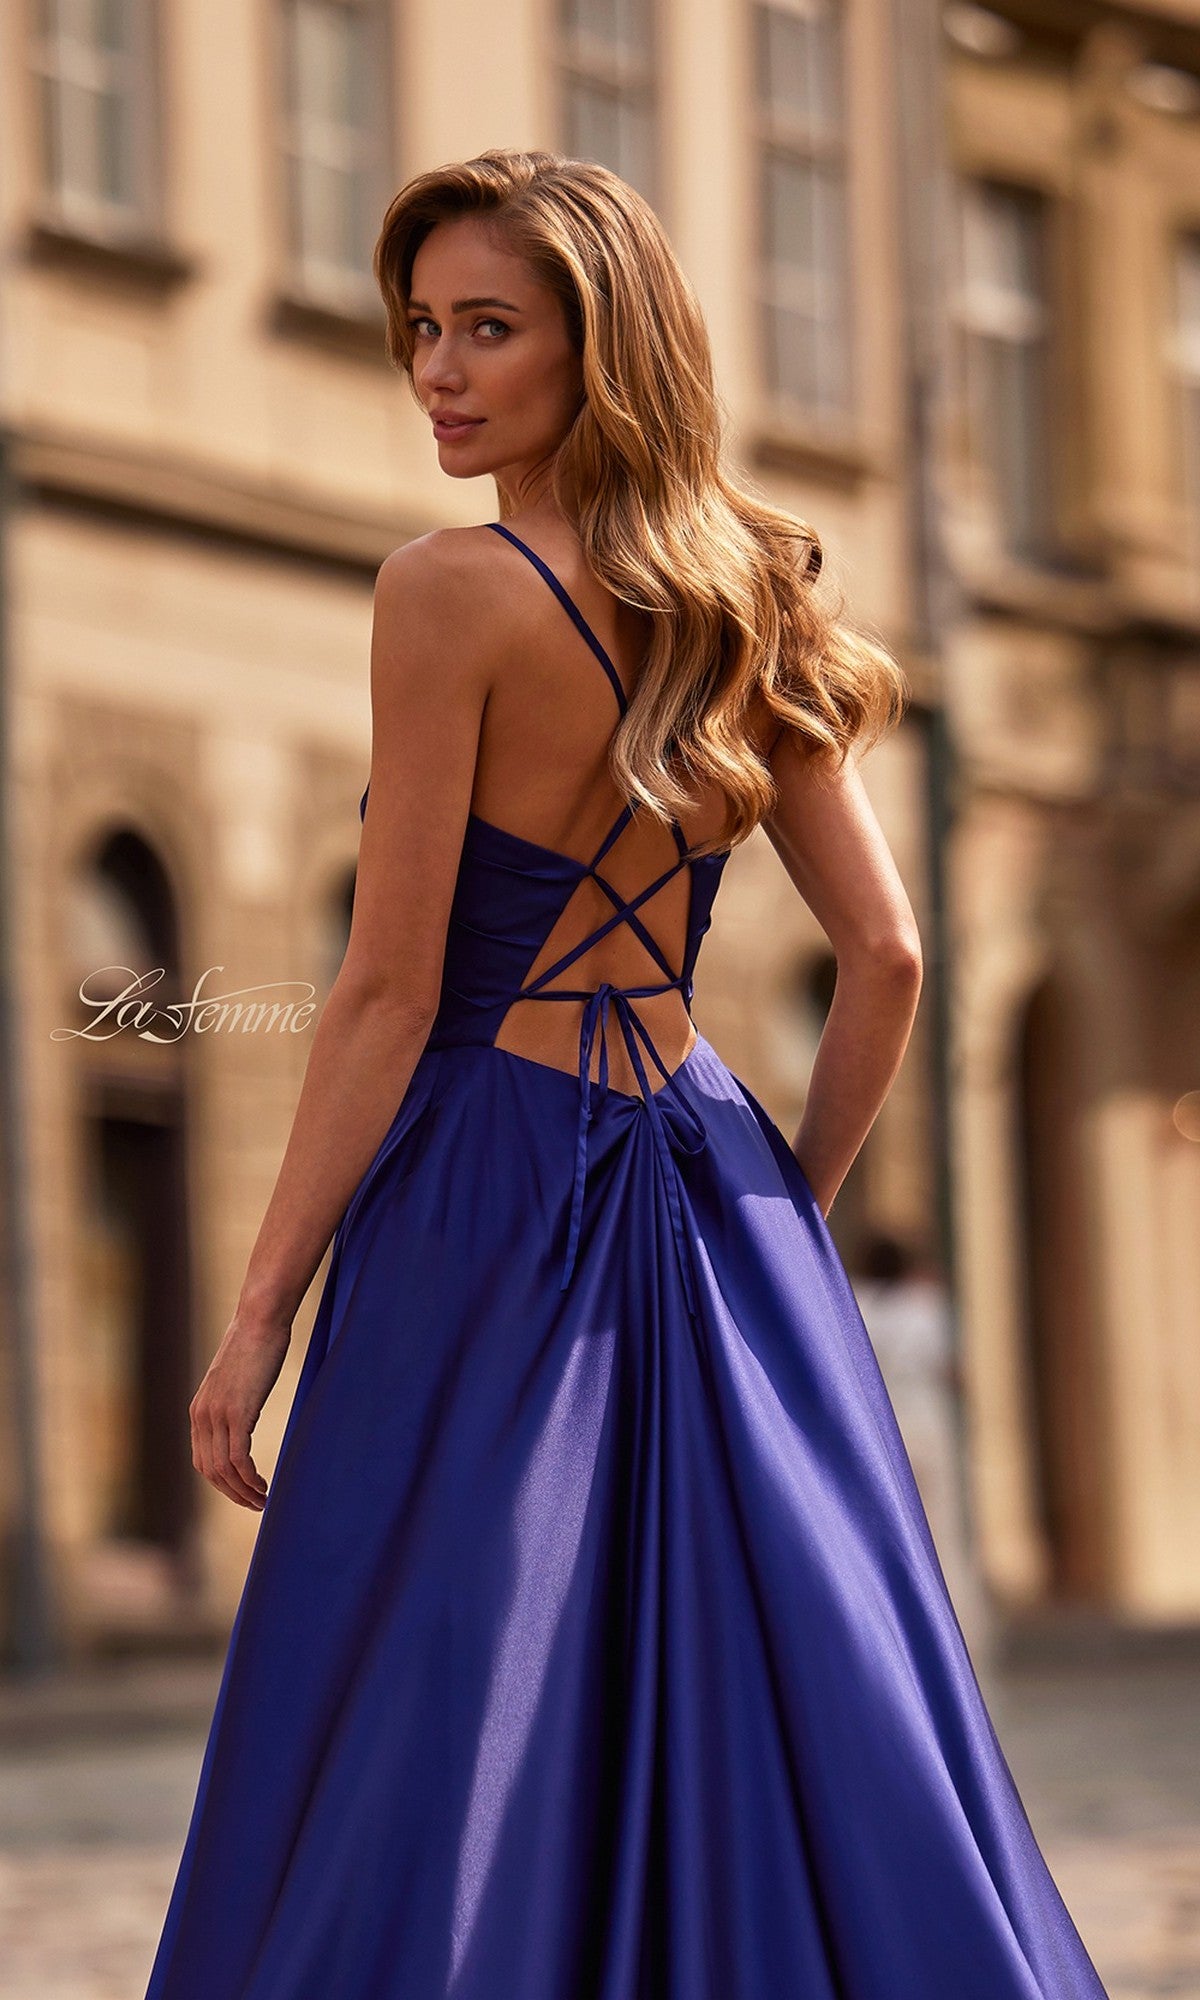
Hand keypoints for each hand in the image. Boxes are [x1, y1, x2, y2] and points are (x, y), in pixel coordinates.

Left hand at [189, 1310, 291, 1509]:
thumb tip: (244, 1412)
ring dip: (244, 1491)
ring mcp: (218, 1415)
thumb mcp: (235, 1380)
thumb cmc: (255, 1345)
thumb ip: (232, 1400)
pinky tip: (265, 1484)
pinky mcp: (237, 1413)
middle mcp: (202, 1416)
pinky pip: (239, 1458)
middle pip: (211, 1472)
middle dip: (233, 1494)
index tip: (243, 1493)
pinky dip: (251, 1478)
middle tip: (256, 1505)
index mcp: (198, 1411)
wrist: (260, 1321)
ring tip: (263, 1500)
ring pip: (225, 1470)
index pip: (202, 1462)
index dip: (222, 1484)